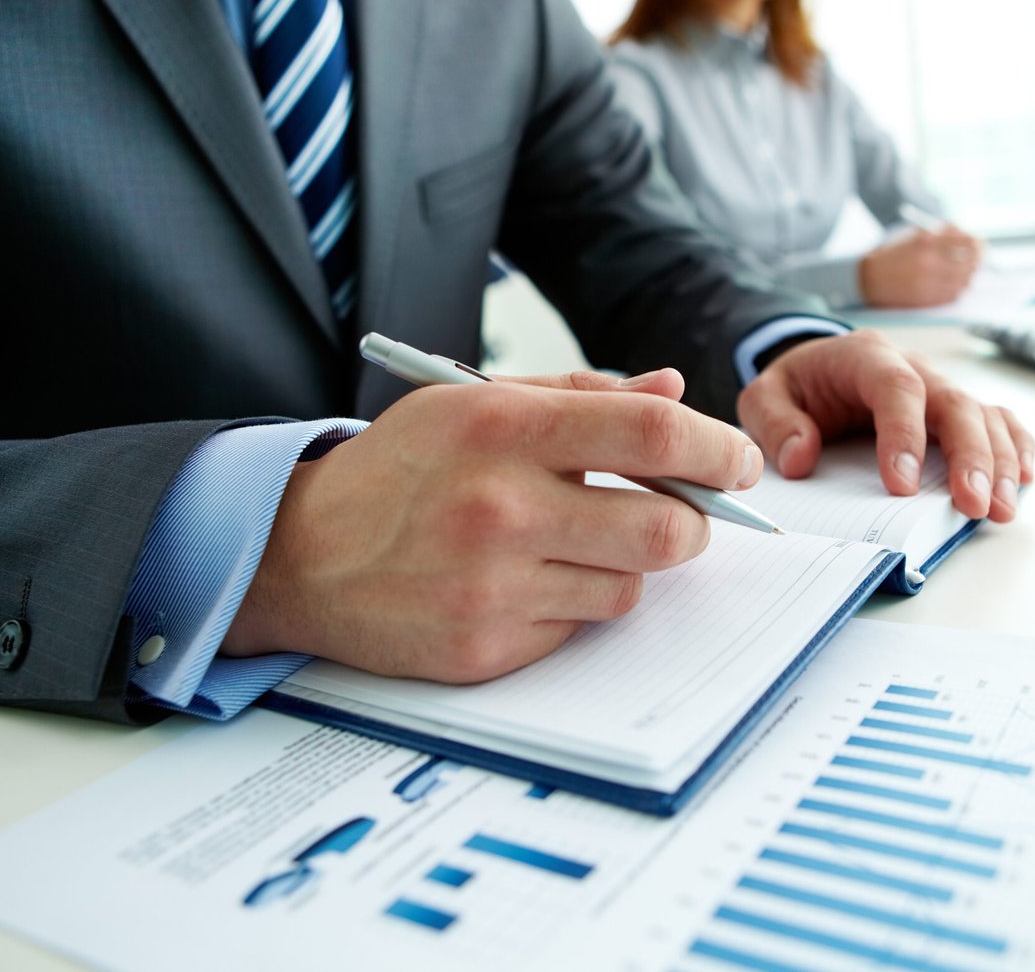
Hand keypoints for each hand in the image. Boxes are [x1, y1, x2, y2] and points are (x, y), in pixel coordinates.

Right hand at [223, 368, 762, 681]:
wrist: (298, 554)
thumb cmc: (396, 470)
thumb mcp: (472, 400)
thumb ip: (580, 393)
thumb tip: (671, 387)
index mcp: (503, 426)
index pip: (654, 436)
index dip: (718, 448)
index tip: (736, 459)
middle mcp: (501, 506)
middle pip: (668, 528)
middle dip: (696, 521)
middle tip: (684, 512)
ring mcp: (493, 586)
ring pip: (630, 585)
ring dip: (626, 564)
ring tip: (578, 541)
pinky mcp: (484, 647)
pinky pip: (577, 628)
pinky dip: (573, 603)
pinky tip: (528, 580)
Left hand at [736, 330, 1033, 521]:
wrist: (818, 367)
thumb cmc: (798, 385)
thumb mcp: (764, 396)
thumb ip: (774, 422)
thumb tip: (800, 458)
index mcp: (866, 356)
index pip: (895, 387)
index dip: (904, 434)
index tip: (902, 486)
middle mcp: (914, 368)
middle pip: (954, 403)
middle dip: (969, 456)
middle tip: (972, 506)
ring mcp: (940, 388)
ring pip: (983, 415)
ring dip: (998, 462)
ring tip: (999, 509)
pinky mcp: (955, 408)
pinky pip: (998, 419)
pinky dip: (1014, 447)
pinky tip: (1022, 479)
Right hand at [858, 225, 981, 307]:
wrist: (870, 278)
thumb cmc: (895, 254)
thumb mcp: (915, 236)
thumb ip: (942, 234)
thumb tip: (969, 236)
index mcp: (926, 242)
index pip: (965, 242)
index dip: (977, 243)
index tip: (980, 244)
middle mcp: (929, 262)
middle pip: (969, 263)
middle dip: (977, 260)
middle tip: (978, 259)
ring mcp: (928, 282)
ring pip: (964, 281)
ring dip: (968, 276)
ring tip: (965, 272)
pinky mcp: (926, 298)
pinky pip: (953, 295)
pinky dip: (958, 289)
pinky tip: (954, 283)